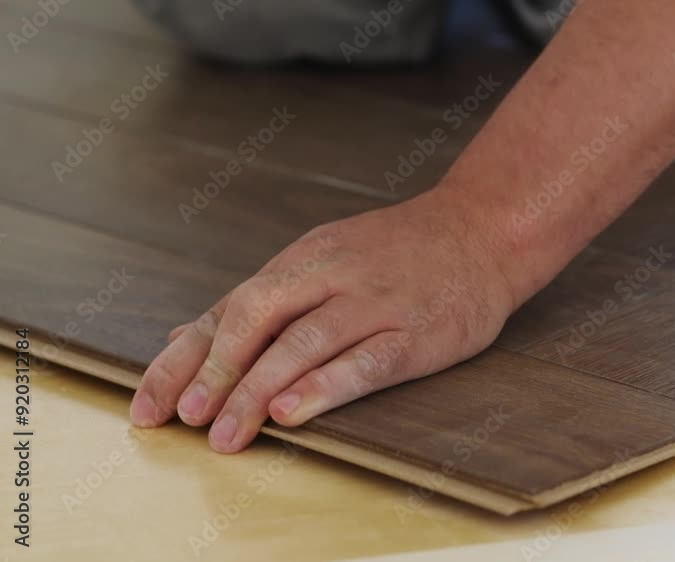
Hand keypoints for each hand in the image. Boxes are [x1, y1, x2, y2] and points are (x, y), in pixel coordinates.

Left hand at [129, 191, 515, 452]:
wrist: (484, 230)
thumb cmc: (402, 252)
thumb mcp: (326, 258)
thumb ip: (263, 301)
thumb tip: (188, 337)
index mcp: (304, 261)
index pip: (229, 309)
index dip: (185, 360)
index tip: (151, 405)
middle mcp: (331, 276)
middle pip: (257, 318)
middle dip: (214, 373)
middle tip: (186, 421)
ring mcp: (375, 301)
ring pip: (305, 342)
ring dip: (258, 388)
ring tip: (228, 433)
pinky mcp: (416, 331)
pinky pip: (365, 359)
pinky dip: (325, 386)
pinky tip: (292, 411)